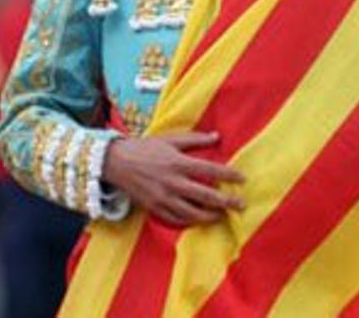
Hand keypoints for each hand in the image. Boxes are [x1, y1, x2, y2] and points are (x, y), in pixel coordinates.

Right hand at [102, 131, 244, 226]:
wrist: (116, 162)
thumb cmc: (145, 148)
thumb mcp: (170, 139)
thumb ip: (195, 139)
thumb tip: (217, 136)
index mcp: (178, 163)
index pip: (210, 170)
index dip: (229, 175)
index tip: (242, 179)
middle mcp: (173, 182)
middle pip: (206, 196)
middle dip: (226, 202)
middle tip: (241, 206)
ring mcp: (163, 198)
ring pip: (192, 212)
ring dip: (210, 216)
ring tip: (222, 216)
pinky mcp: (154, 208)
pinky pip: (175, 219)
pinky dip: (189, 221)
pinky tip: (198, 220)